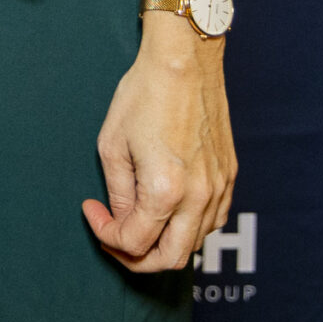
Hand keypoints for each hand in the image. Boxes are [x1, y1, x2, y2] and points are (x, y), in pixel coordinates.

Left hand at [83, 14, 235, 270]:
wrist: (184, 63)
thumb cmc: (142, 96)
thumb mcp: (112, 145)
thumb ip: (118, 192)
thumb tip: (121, 220)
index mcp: (165, 189)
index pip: (136, 241)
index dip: (107, 236)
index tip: (92, 212)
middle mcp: (200, 196)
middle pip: (171, 257)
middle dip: (137, 258)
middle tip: (113, 238)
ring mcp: (220, 188)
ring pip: (196, 242)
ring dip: (164, 243)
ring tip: (136, 221)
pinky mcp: (230, 176)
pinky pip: (213, 220)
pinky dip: (188, 227)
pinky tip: (166, 210)